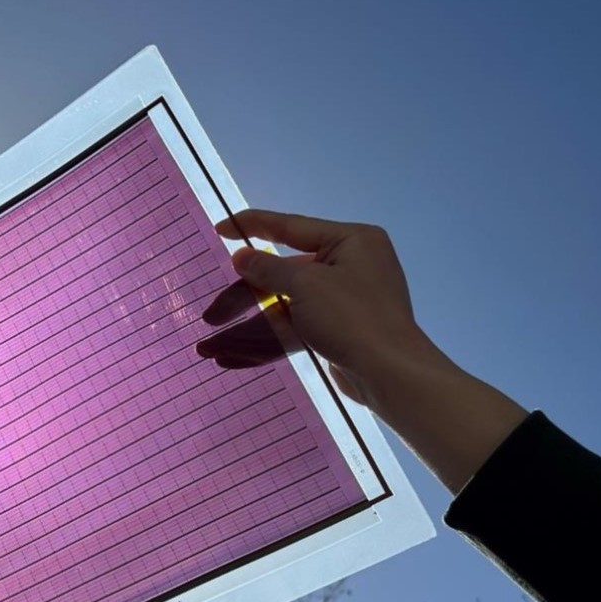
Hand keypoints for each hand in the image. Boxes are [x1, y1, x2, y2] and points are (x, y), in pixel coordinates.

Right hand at [196, 207, 526, 492]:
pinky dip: (267, 344)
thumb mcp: (305, 285)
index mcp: (350, 241)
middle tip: (209, 318)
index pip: (291, 228)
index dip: (253, 227)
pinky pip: (296, 331)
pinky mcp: (339, 332)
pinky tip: (233, 360)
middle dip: (242, 301)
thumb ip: (268, 269)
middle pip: (282, 277)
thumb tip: (241, 257)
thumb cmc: (352, 318)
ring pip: (285, 309)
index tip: (220, 228)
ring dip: (247, 330)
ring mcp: (344, 302)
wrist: (391, 374)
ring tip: (211, 350)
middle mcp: (349, 266)